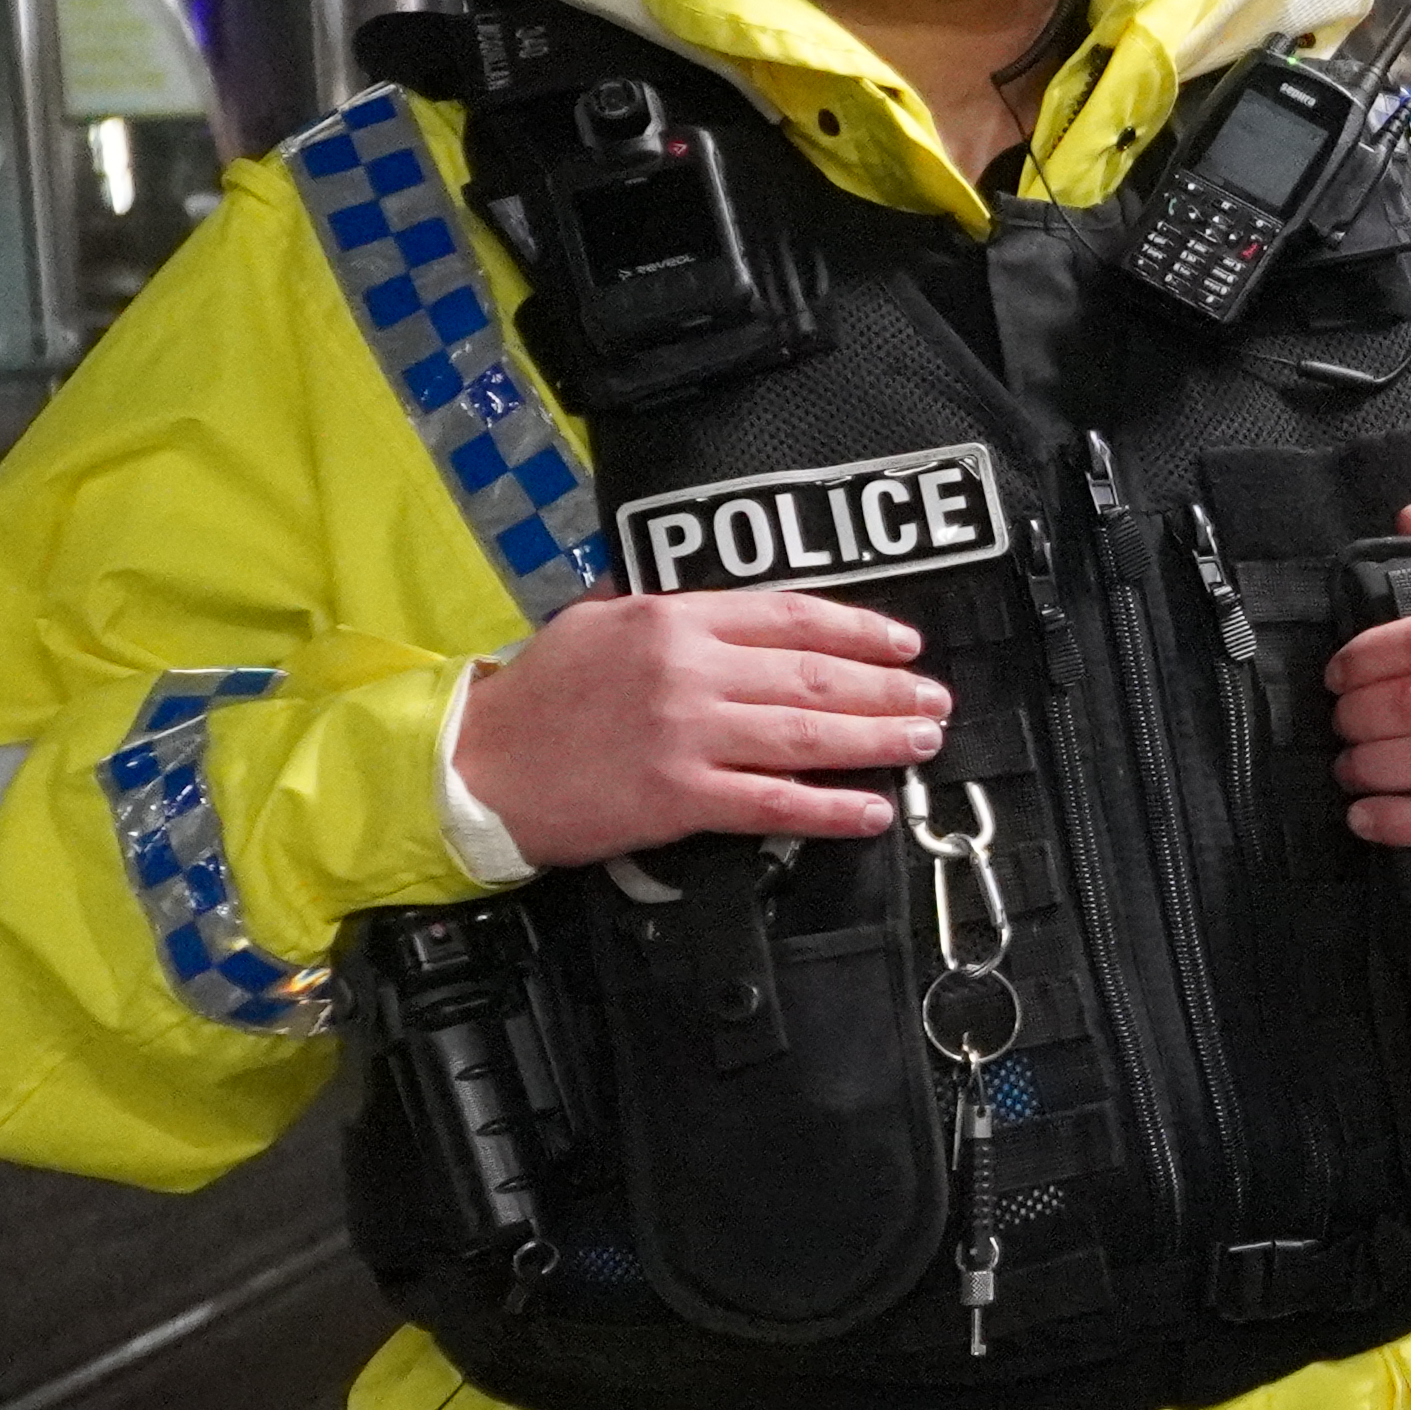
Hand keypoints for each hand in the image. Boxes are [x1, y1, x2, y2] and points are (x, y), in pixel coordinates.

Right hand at [461, 588, 952, 868]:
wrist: (476, 764)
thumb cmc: (537, 694)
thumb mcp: (594, 621)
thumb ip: (661, 607)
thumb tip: (717, 599)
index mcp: (673, 620)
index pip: (791, 616)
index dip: (859, 631)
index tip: (905, 646)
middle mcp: (690, 671)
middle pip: (814, 676)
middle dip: (887, 689)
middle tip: (934, 701)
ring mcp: (687, 734)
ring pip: (808, 735)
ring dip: (878, 740)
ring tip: (923, 742)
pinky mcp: (679, 797)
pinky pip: (775, 804)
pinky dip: (832, 808)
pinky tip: (874, 811)